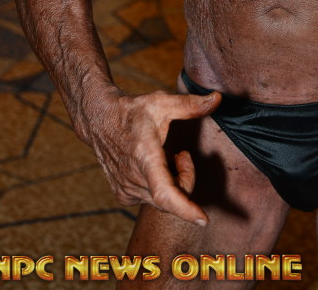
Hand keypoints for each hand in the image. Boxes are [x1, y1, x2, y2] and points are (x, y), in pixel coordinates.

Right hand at [84, 89, 220, 222]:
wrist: (99, 120)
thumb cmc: (132, 111)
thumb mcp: (162, 102)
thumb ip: (190, 105)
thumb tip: (217, 98)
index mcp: (145, 156)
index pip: (165, 192)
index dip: (185, 209)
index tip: (202, 219)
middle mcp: (133, 178)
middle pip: (174, 196)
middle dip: (186, 177)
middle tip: (181, 154)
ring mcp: (126, 189)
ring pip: (164, 201)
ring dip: (173, 181)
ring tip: (163, 156)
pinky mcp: (123, 196)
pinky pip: (153, 200)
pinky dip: (161, 187)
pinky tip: (152, 168)